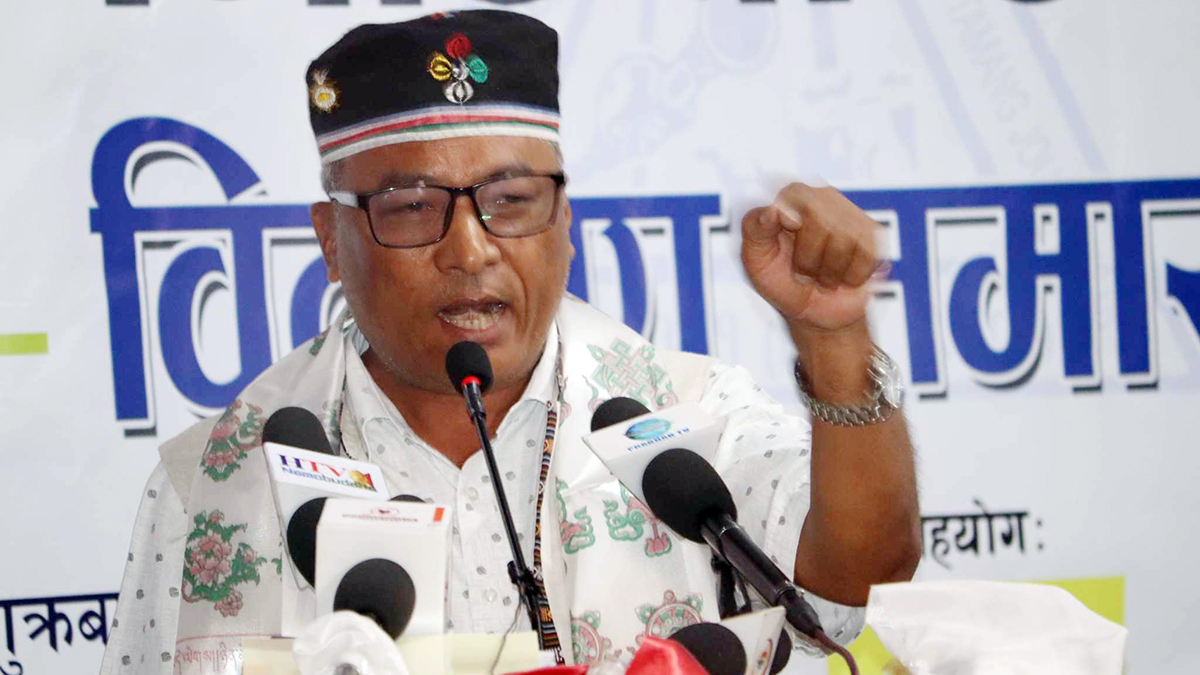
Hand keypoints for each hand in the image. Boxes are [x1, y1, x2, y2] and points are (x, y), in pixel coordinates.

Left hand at [741, 182, 881, 334]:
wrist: (814, 310)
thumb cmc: (782, 281)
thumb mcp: (755, 259)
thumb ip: (755, 230)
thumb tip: (772, 210)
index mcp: (789, 199)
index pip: (793, 194)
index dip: (791, 214)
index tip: (791, 228)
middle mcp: (822, 198)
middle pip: (819, 220)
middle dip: (808, 260)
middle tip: (803, 274)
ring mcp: (850, 214)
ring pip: (844, 239)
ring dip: (830, 273)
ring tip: (823, 277)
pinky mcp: (873, 234)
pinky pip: (867, 255)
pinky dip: (853, 277)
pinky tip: (844, 276)